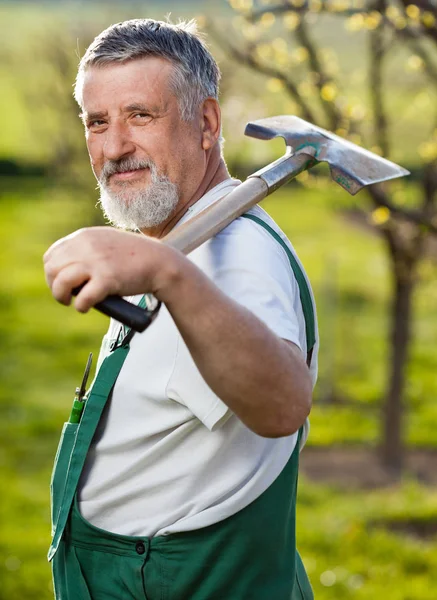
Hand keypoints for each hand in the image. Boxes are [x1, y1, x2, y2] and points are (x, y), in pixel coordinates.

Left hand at [43, 226, 183, 311]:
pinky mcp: (107, 279)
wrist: (160, 263)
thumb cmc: (135, 258)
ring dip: (61, 296)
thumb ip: (88, 250)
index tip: (63, 283)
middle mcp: (86, 246)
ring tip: (72, 302)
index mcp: (84, 236)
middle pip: (52, 269)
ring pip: (61, 282)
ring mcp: (96, 262)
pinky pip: (82, 298)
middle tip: (67, 296)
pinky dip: (81, 306)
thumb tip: (68, 269)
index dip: (54, 273)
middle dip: (55, 286)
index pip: (52, 255)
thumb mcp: (107, 243)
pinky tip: (86, 307)